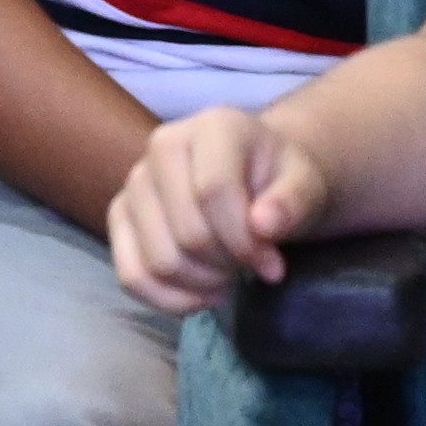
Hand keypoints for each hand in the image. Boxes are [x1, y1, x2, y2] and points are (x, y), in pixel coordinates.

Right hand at [105, 105, 328, 315]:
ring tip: (228, 275)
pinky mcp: (120, 216)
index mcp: (212, 126)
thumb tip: (263, 225)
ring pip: (159, 260)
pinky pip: (130, 275)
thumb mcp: (305, 185)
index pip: (213, 190)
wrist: (259, 178)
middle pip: (187, 233)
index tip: (273, 265)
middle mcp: (163, 145)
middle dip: (227, 264)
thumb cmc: (281, 179)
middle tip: (250, 265)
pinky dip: (168, 299)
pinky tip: (200, 295)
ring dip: (201, 284)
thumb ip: (292, 202)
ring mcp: (136, 182)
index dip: (244, 240)